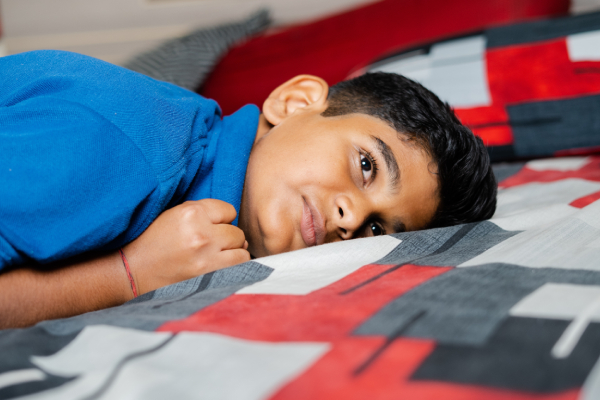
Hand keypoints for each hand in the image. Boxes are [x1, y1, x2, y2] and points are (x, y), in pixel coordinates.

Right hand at [122, 199, 249, 294]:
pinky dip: (233, 269)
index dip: (221, 220)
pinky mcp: (208, 277)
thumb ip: (203, 214)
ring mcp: (206, 257)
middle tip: (211, 246)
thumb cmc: (153, 242)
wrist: (131, 271)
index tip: (210, 228)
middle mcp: (201, 233)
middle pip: (237, 232)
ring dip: (233, 254)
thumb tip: (234, 223)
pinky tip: (219, 268)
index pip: (228, 210)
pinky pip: (239, 269)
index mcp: (191, 212)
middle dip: (227, 238)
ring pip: (241, 251)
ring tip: (216, 257)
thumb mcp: (173, 216)